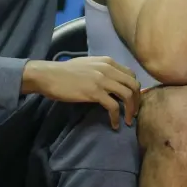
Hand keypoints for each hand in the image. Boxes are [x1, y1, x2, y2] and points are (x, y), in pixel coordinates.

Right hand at [23, 57, 140, 129]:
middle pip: (133, 85)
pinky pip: (113, 106)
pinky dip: (116, 117)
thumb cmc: (65, 72)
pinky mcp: (94, 92)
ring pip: (127, 95)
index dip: (135, 89)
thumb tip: (113, 83)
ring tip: (128, 120)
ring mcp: (102, 80)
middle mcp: (109, 69)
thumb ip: (103, 71)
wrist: (49, 75)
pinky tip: (114, 124)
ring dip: (130, 110)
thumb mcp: (90, 65)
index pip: (131, 74)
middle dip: (137, 100)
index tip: (133, 100)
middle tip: (134, 113)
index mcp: (108, 62)